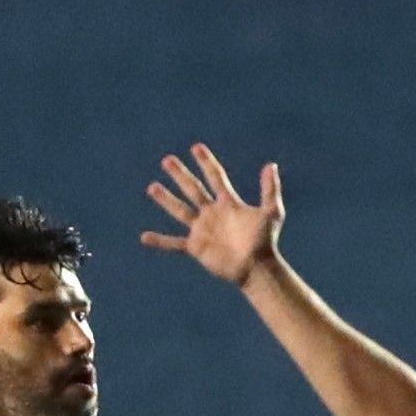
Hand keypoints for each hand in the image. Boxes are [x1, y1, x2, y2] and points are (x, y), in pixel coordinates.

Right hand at [138, 143, 284, 286]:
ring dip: (166, 199)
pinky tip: (144, 237)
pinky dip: (160, 241)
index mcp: (228, 203)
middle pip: (193, 189)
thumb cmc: (266, 241)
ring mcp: (202, 229)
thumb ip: (270, 190)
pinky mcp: (196, 247)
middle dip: (180, 174)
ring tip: (152, 187)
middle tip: (167, 160)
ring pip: (180, 210)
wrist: (256, 267)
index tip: (196, 148)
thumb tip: (270, 165)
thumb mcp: (271, 213)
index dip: (206, 162)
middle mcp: (212, 213)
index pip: (215, 177)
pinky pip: (174, 243)